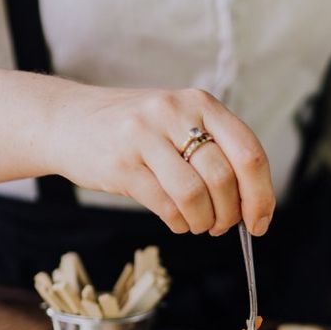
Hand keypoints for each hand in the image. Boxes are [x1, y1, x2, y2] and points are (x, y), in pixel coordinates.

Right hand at [47, 85, 274, 235]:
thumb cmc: (136, 131)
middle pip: (224, 179)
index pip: (249, 154)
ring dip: (204, 222)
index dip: (261, 195)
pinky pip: (166, 207)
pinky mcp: (122, 164)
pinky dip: (180, 223)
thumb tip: (252, 206)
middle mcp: (175, 113)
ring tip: (199, 224)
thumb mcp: (180, 124)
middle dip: (230, 214)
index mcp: (201, 103)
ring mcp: (146, 136)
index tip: (259, 222)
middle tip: (222, 226)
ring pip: (195, 196)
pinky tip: (177, 220)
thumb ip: (216, 152)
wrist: (68, 121)